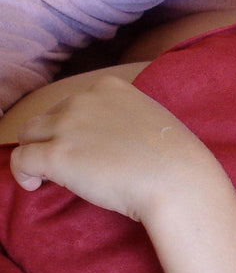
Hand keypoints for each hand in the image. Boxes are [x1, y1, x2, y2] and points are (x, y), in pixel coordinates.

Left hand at [10, 75, 217, 221]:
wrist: (178, 180)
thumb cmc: (176, 158)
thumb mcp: (152, 119)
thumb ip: (125, 117)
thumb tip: (110, 139)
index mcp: (109, 87)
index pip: (73, 102)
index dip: (73, 125)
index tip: (83, 145)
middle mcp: (84, 100)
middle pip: (48, 117)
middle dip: (52, 138)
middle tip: (67, 163)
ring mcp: (68, 126)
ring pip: (28, 134)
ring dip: (35, 152)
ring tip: (48, 174)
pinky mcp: (56, 156)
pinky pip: (21, 160)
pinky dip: (22, 172)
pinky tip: (35, 185)